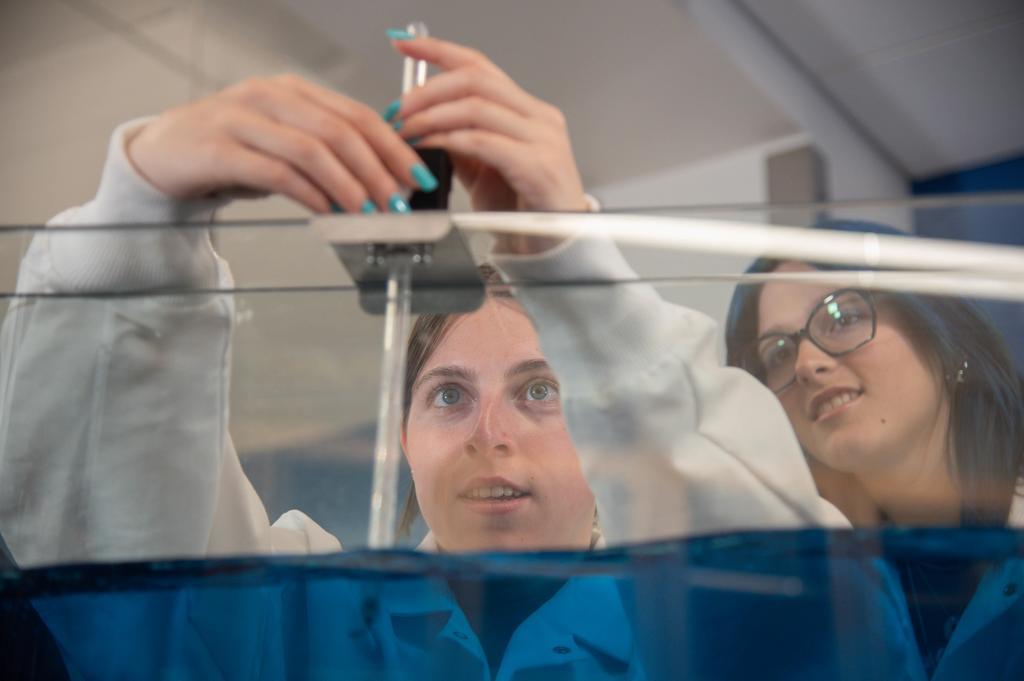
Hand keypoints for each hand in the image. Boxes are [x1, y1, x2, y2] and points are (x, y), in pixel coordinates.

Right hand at [126, 75, 432, 213]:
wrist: (161, 154)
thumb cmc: (229, 150)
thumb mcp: (282, 142)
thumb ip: (325, 151)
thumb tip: (380, 179)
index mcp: (293, 90)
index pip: (357, 115)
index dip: (393, 147)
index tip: (416, 176)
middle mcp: (269, 96)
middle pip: (339, 131)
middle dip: (377, 170)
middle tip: (397, 202)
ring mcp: (241, 119)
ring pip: (310, 149)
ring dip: (347, 185)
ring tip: (367, 212)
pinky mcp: (217, 149)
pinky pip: (275, 172)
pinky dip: (307, 194)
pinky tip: (325, 212)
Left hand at [387, 37, 588, 212]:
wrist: (555, 248)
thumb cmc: (525, 212)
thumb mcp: (485, 171)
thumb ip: (462, 145)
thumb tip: (424, 124)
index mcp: (529, 113)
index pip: (481, 66)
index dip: (440, 50)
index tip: (404, 44)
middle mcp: (540, 118)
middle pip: (476, 80)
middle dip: (428, 89)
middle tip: (398, 108)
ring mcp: (544, 140)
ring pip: (477, 106)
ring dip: (432, 116)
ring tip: (406, 130)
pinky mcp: (538, 166)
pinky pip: (484, 142)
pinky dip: (449, 140)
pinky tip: (431, 145)